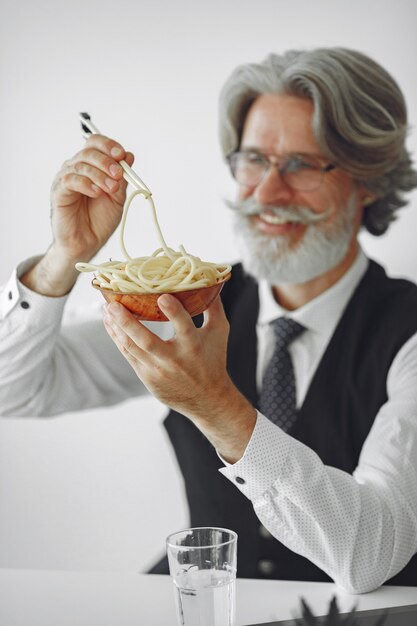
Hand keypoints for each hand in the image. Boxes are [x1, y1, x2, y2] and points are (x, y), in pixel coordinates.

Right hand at [50, 134, 134, 262]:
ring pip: (81, 164)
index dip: (109, 145)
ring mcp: (66, 179)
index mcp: (91, 166)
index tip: (122, 155)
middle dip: (107, 161)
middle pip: (89, 151)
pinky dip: (86, 184)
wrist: (87, 243)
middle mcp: (76, 168)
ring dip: (100, 174)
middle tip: (118, 174)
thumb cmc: (99, 220)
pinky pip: (70, 180)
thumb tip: (129, 155)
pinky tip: (96, 193)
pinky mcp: (59, 192)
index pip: (96, 144)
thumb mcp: (117, 197)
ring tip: (111, 188)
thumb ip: (122, 178)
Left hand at [103, 294, 256, 460]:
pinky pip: (128, 355)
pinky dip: (117, 339)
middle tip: (113, 305)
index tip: (162, 297)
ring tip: (106, 310)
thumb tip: (208, 280)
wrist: (207, 399)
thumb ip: (213, 306)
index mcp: (194, 346)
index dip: (173, 312)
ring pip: (132, 348)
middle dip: (128, 323)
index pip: (184, 327)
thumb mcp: (219, 332)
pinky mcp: (147, 378)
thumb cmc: (213, 360)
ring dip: (116, 328)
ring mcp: (158, 371)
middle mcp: (174, 360)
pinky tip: (110, 324)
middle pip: (147, 341)